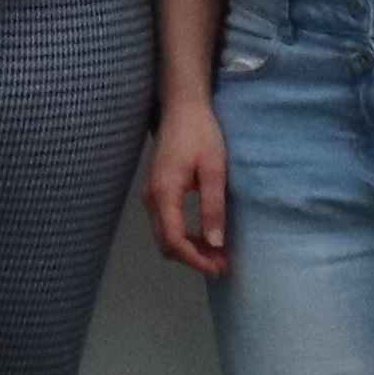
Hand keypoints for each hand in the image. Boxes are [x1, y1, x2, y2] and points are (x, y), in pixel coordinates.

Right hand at [143, 92, 233, 276]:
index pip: (174, 240)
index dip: (196, 259)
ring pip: (165, 236)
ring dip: (189, 249)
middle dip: (193, 259)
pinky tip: (204, 237)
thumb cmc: (201, 134)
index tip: (219, 267)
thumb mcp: (214, 169)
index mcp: (164, 194)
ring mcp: (151, 195)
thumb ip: (213, 206)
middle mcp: (152, 198)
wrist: (182, 107)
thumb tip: (215, 244)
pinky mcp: (156, 191)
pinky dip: (184, 237)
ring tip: (217, 254)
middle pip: (166, 243)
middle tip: (222, 264)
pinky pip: (166, 224)